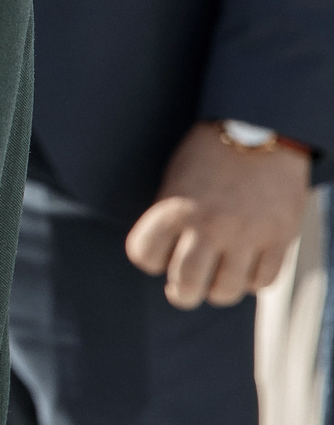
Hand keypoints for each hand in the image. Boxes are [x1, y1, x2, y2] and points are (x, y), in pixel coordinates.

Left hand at [126, 124, 311, 307]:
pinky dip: (253, 280)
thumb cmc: (210, 154)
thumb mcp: (176, 179)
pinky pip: (263, 283)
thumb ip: (170, 218)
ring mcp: (246, 235)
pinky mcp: (279, 239)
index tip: (159, 256)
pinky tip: (247, 265)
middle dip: (181, 293)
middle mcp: (209, 226)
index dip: (150, 259)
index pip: (145, 256)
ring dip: (219, 289)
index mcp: (174, 208)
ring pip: (225, 292)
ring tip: (218, 276)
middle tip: (185, 288)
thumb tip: (167, 259)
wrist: (260, 131)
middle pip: (185, 286)